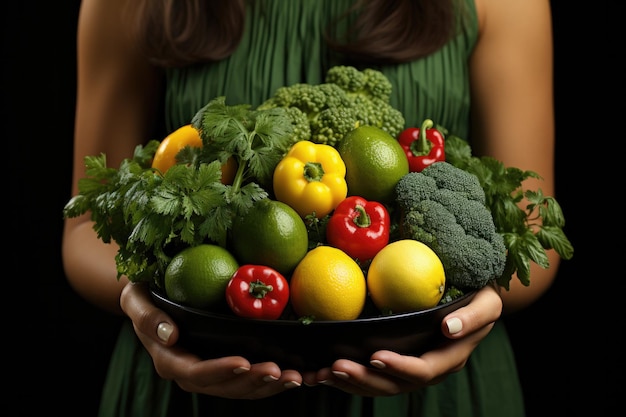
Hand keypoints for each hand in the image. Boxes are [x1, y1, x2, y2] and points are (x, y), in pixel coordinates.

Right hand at [120, 282, 303, 398]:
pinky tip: (297, 374)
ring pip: (242, 388)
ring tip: (297, 378)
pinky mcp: (227, 366)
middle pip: (226, 386)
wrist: (152, 298)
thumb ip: (148, 317)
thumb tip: (170, 334)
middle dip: (254, 382)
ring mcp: (211, 372)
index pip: (197, 372)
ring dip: (270, 386)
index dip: (221, 370)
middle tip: (282, 372)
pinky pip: (250, 379)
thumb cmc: (143, 294)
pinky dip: (272, 379)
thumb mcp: (136, 299)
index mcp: (170, 361)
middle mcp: (192, 372)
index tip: (244, 362)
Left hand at [301, 284, 501, 395]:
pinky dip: (347, 376)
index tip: (375, 356)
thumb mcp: (487, 304)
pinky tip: (321, 372)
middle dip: (363, 379)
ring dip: (349, 382)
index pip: (422, 370)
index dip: (399, 368)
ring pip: (378, 385)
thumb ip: (473, 318)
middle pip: (394, 385)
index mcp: (448, 358)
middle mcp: (428, 369)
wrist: (476, 302)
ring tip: (321, 374)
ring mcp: (410, 369)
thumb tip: (449, 327)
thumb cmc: (481, 299)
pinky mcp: (396, 362)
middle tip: (335, 367)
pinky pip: (371, 375)